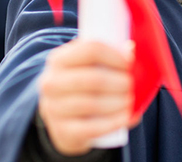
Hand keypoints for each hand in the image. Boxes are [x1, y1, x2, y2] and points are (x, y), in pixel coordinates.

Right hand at [38, 40, 134, 155]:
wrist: (62, 119)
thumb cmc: (81, 85)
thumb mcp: (86, 66)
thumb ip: (106, 56)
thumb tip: (130, 50)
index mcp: (58, 59)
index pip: (90, 50)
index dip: (114, 56)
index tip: (129, 63)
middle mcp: (51, 82)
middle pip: (93, 78)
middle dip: (119, 82)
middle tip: (131, 84)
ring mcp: (54, 108)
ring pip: (91, 104)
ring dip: (118, 102)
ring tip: (130, 100)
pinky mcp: (62, 130)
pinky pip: (91, 128)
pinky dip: (112, 122)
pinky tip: (125, 117)